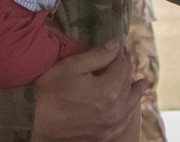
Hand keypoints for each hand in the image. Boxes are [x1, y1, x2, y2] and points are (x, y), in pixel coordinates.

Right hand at [31, 40, 146, 141]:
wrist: (36, 121)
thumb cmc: (50, 91)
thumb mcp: (70, 66)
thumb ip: (96, 56)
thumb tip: (115, 46)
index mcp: (109, 90)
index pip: (121, 66)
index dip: (119, 54)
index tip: (117, 47)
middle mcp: (116, 109)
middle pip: (128, 84)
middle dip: (127, 69)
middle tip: (126, 59)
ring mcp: (112, 125)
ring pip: (131, 104)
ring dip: (136, 90)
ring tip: (143, 82)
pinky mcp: (105, 135)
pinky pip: (125, 122)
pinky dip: (130, 111)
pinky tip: (131, 107)